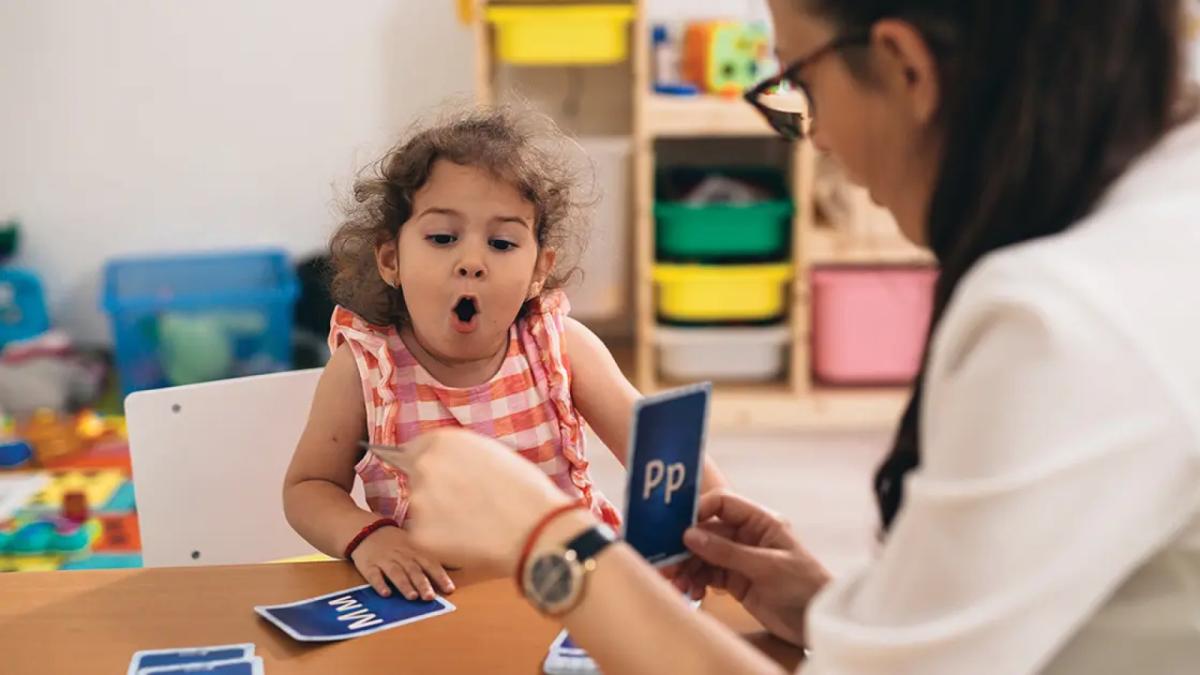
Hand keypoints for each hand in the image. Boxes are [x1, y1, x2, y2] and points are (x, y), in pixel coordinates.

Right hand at [349, 525, 454, 600]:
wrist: (366, 530)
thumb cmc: (395, 542)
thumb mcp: (415, 546)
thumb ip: (432, 560)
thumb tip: (459, 566)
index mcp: (414, 552)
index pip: (430, 564)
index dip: (440, 576)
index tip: (449, 589)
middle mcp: (401, 556)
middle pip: (413, 570)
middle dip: (422, 583)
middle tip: (430, 597)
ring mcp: (384, 560)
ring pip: (395, 573)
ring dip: (404, 585)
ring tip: (412, 597)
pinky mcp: (368, 566)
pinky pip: (374, 575)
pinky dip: (379, 584)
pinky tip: (385, 594)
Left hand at [369, 428, 571, 575]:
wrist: (535, 530)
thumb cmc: (526, 491)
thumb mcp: (493, 454)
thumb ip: (462, 456)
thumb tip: (450, 465)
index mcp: (444, 441)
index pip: (416, 449)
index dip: (432, 465)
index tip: (442, 477)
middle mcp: (425, 466)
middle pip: (417, 478)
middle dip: (435, 490)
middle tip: (465, 504)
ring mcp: (419, 501)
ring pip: (421, 509)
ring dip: (437, 517)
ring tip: (473, 524)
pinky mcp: (419, 535)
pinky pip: (425, 537)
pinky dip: (441, 541)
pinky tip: (468, 540)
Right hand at [668, 490, 829, 646]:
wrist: (819, 623)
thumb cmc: (804, 586)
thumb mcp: (767, 567)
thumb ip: (728, 552)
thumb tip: (690, 535)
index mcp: (760, 522)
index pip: (723, 504)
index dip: (700, 510)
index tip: (678, 526)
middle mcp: (747, 536)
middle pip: (707, 531)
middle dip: (685, 546)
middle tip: (668, 562)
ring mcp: (740, 559)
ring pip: (703, 555)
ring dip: (687, 567)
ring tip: (678, 583)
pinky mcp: (736, 581)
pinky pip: (707, 575)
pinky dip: (696, 581)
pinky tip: (691, 592)